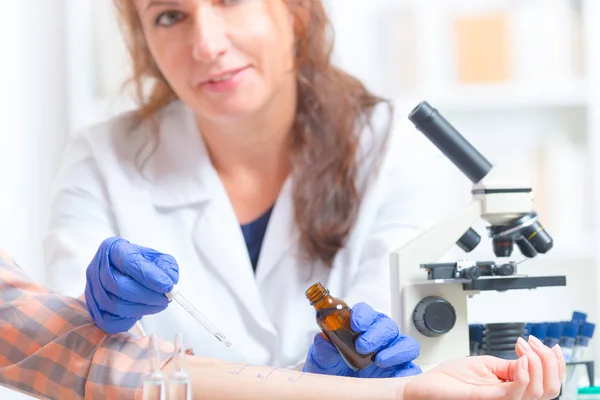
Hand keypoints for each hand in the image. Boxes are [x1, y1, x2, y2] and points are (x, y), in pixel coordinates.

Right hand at [85, 237, 178, 333]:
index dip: (150, 276)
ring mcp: (91, 289)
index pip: (129, 262)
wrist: (122, 273)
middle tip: (166, 299)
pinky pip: (109, 321)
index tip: (168, 286)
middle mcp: (96, 268)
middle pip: (120, 286)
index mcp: (113, 248)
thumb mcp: (156, 258)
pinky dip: (128, 320)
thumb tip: (169, 281)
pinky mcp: (92, 308)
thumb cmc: (141, 264)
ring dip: (142, 308)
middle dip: (148, 296)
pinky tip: (141, 310)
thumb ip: (166, 266)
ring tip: (158, 304)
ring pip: (115, 305)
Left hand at [303, 302, 420, 377]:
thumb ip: (324, 349)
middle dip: (377, 333)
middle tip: (363, 345)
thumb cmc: (333, 369)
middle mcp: (378, 339)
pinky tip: (395, 375)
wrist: (339, 390)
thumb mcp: (323, 360)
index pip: (366, 313)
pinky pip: (412, 368)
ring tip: (379, 359)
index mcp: (360, 329)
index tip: (356, 323)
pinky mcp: (400, 372)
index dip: (363, 314)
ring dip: (395, 350)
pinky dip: (407, 371)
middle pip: (387, 326)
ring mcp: (391, 355)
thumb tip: (324, 340)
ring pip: (405, 344)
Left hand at [403, 335, 565, 399]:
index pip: (548, 384)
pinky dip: (523, 374)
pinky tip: (521, 359)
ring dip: (538, 364)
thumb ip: (510, 365)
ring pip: (539, 393)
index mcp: (512, 391)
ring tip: (525, 348)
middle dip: (550, 362)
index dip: (556, 364)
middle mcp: (510, 398)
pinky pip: (515, 393)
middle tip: (534, 343)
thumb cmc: (451, 378)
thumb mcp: (487, 366)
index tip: (546, 343)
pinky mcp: (487, 399)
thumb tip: (529, 357)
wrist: (426, 386)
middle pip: (551, 390)